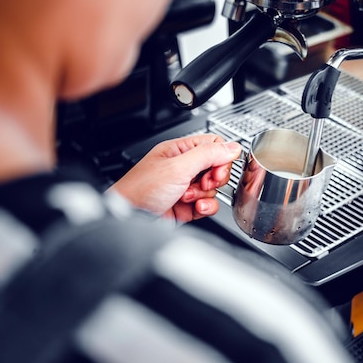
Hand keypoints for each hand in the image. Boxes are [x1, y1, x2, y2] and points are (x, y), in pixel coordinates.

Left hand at [109, 134, 240, 221]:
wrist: (129, 217)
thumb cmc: (141, 190)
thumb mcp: (178, 167)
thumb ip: (208, 155)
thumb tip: (233, 147)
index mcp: (179, 150)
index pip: (213, 146)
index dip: (221, 158)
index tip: (217, 169)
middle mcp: (183, 167)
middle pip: (217, 168)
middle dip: (213, 178)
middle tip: (204, 183)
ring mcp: (186, 187)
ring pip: (213, 189)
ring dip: (204, 195)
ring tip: (187, 196)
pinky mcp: (188, 206)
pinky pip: (208, 204)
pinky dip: (205, 207)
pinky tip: (194, 207)